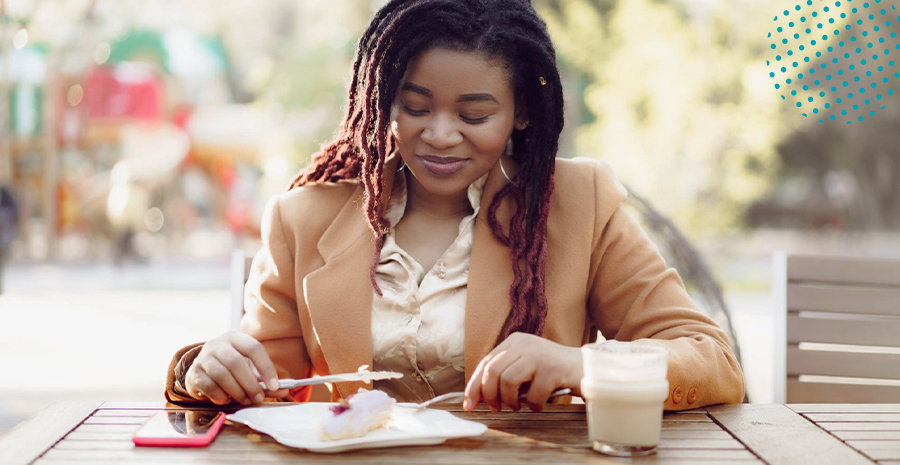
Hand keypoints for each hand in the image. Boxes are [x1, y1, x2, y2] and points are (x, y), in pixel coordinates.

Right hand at [184, 331, 288, 404]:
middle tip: (258, 398)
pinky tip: (226, 399)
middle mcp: (217, 344)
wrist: (202, 368)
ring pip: (222, 375)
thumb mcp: (248, 368)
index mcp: (235, 338)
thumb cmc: (231, 368)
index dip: (266, 367)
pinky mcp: (193, 373)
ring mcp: (203, 357)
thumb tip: (283, 391)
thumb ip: (264, 380)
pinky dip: (221, 396)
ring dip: (236, 391)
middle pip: (236, 362)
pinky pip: (209, 386)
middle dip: (250, 383)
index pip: (253, 348)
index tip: (274, 386)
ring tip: (245, 399)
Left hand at [464, 332, 582, 412]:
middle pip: (492, 371)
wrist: (586, 368)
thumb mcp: (525, 368)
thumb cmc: (552, 373)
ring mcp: (538, 354)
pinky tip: (539, 404)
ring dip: (510, 401)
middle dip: (489, 395)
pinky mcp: (552, 368)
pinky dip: (533, 405)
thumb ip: (503, 376)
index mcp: (514, 341)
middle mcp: (524, 344)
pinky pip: (532, 394)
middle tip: (497, 408)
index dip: (474, 385)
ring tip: (518, 406)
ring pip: (508, 381)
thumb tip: (477, 397)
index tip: (469, 405)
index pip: (485, 362)